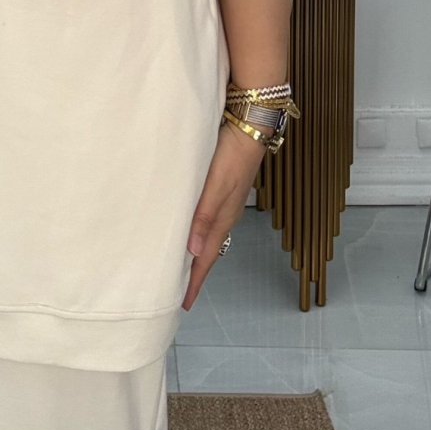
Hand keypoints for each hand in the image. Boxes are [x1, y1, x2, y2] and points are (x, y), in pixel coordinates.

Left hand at [182, 121, 268, 311]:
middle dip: (195, 272)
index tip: (184, 303)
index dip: (195, 281)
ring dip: (197, 252)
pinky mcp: (223, 187)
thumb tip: (193, 252)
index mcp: (223, 218)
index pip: (206, 258)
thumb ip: (204, 216)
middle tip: (179, 290)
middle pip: (209, 251)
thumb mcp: (216, 186)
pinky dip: (199, 231)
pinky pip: (209, 219)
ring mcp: (226, 201)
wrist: (251, 126)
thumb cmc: (234, 154)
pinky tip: (191, 226)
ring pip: (209, 235)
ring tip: (182, 264)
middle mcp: (226, 214)